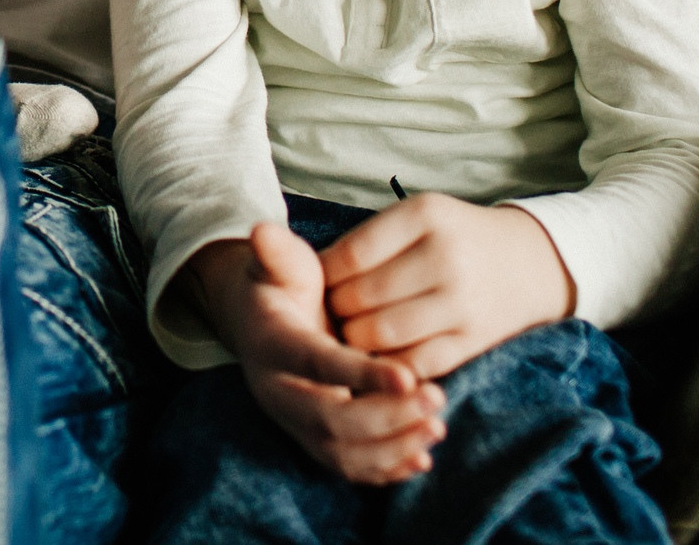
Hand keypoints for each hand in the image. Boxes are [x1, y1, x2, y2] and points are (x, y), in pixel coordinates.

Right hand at [188, 225, 446, 483]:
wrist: (262, 321)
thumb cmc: (281, 285)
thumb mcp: (278, 265)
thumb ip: (277, 253)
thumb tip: (261, 230)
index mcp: (272, 347)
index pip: (317, 364)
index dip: (361, 375)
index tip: (408, 376)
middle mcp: (278, 393)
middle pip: (329, 420)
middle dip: (386, 416)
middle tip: (437, 398)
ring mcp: (294, 422)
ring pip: (340, 452)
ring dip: (391, 446)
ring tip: (437, 425)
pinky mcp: (313, 441)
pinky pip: (347, 467)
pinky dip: (384, 468)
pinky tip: (422, 457)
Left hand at [320, 195, 574, 378]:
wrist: (529, 263)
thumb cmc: (452, 238)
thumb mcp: (415, 217)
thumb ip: (364, 241)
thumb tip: (304, 276)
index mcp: (425, 215)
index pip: (349, 256)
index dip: (323, 277)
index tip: (318, 284)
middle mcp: (445, 256)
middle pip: (359, 299)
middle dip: (335, 312)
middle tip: (331, 314)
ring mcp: (462, 302)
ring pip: (379, 337)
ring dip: (355, 342)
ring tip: (352, 335)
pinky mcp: (472, 341)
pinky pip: (411, 364)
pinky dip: (388, 366)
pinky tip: (382, 356)